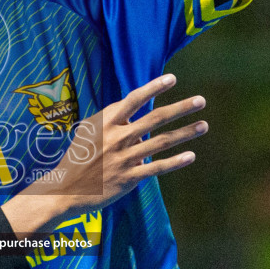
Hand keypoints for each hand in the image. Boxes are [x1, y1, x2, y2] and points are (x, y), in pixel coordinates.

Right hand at [1, 73, 206, 235]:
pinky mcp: (130, 178)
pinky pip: (157, 167)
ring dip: (185, 132)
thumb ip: (111, 120)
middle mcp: (117, 137)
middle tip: (201, 101)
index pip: (134, 100)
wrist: (65, 190)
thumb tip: (133, 112)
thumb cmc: (78, 157)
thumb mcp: (89, 132)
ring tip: (203, 125)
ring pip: (161, 142)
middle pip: (155, 118)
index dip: (154, 88)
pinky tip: (191, 155)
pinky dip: (175, 162)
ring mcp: (125, 158)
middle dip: (181, 108)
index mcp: (106, 122)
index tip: (172, 79)